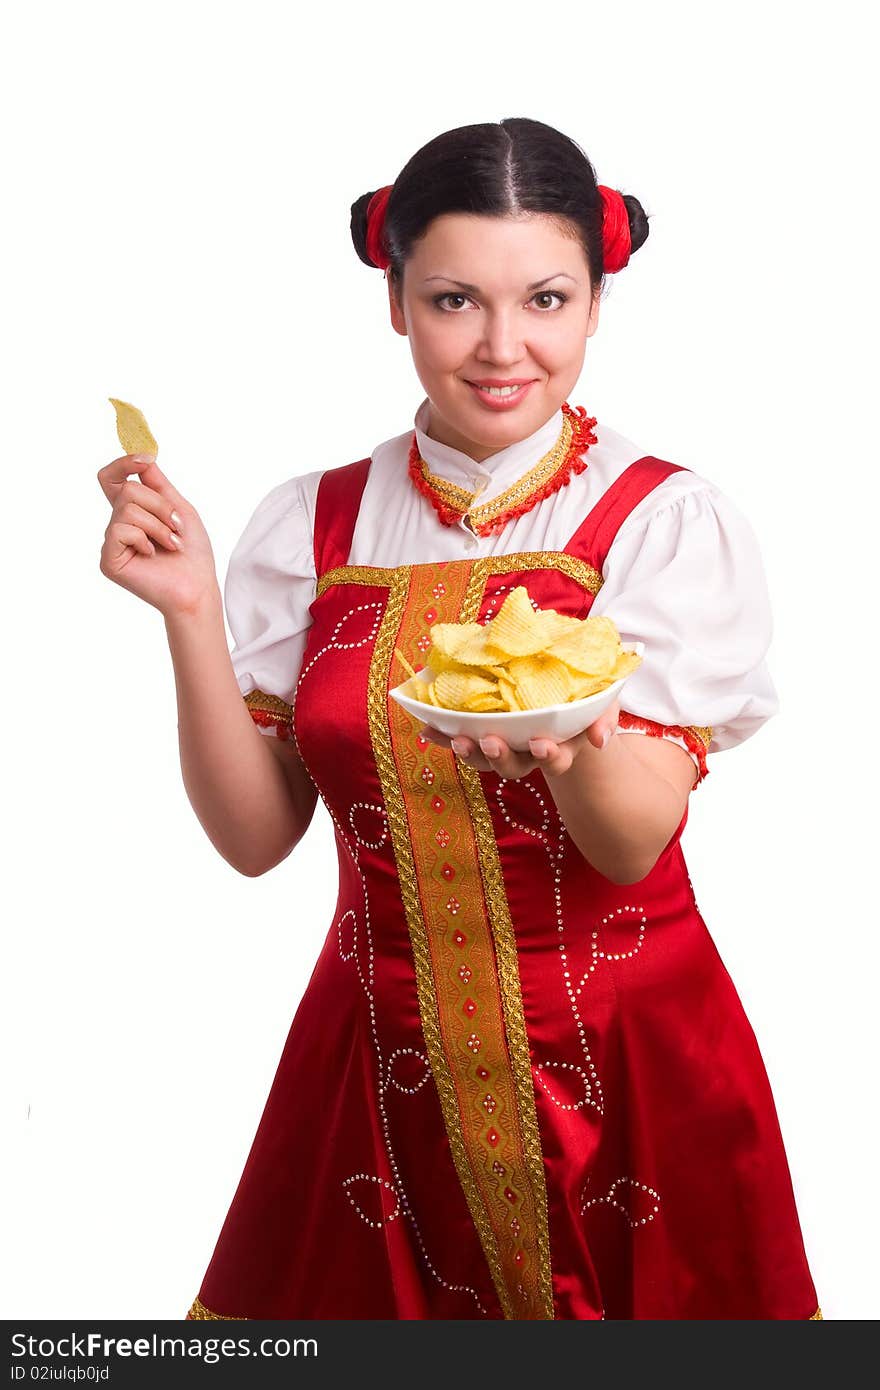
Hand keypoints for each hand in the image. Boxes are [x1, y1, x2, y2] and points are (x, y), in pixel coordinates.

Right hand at [97, 452, 218, 618]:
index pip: (113, 479)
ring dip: (158, 524)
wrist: (198, 587)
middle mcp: (118, 526)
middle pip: (127, 489)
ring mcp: (112, 543)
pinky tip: (153, 555)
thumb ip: (158, 484)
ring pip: (127, 508)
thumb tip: (143, 457)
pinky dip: (145, 538)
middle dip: (159, 504)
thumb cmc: (193, 554)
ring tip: (171, 544)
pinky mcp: (109, 559)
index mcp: (133, 513)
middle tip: (176, 526)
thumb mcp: (179, 509)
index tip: (146, 459)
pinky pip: (121, 529)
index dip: (124, 464)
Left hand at [420, 698, 620, 778]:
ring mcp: (501, 746)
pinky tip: (427, 728)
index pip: (554, 760)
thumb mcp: (601, 701)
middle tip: (492, 741)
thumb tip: (600, 738)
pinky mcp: (479, 734)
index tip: (541, 743)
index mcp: (558, 748)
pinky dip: (443, 736)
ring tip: (457, 738)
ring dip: (469, 751)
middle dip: (500, 756)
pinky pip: (459, 739)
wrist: (558, 690)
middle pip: (512, 766)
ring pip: (483, 759)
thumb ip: (604, 716)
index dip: (548, 756)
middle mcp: (526, 754)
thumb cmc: (582, 697)